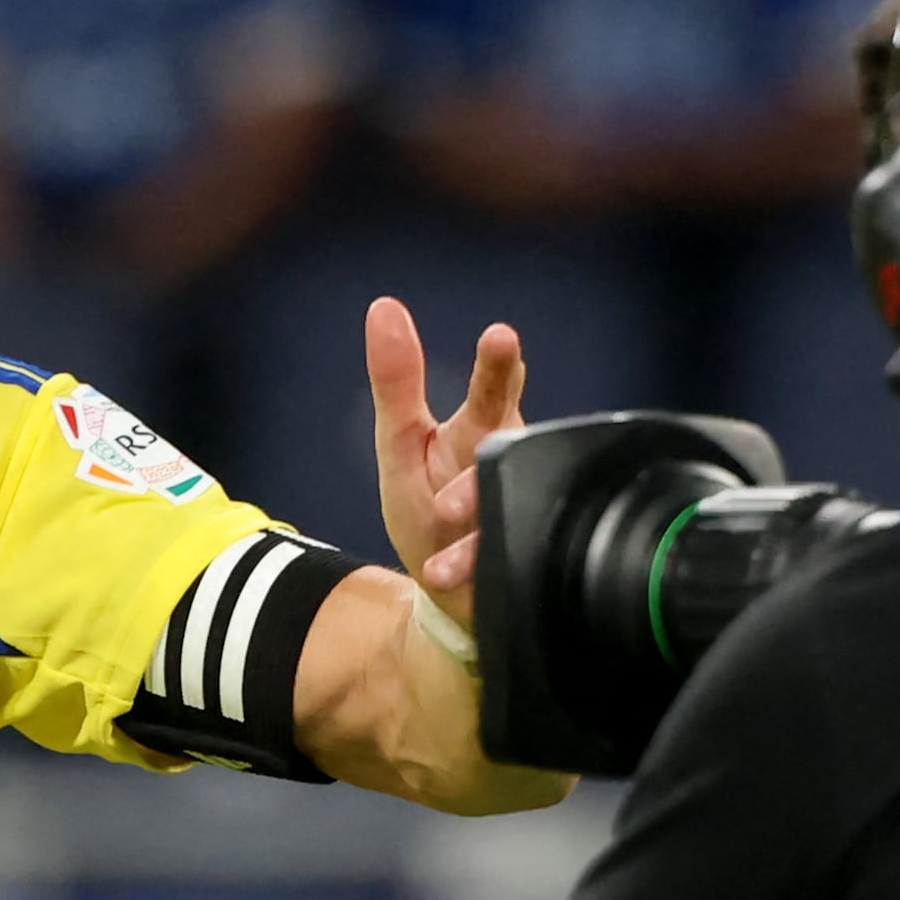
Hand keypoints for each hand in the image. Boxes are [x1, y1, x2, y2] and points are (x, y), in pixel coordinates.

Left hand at [366, 299, 528, 619]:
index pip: (493, 388)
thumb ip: (395, 383)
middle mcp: (508, 467)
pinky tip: (440, 572)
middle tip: (505, 417)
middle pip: (516, 438)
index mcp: (483, 429)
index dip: (499, 366)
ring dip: (477, 501)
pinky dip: (467, 565)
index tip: (500, 337)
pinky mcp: (509, 563)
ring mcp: (514, 515)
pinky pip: (496, 561)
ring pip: (510, 500)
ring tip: (444, 510)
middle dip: (512, 427)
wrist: (447, 593)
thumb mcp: (400, 444)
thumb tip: (383, 306)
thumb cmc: (428, 505)